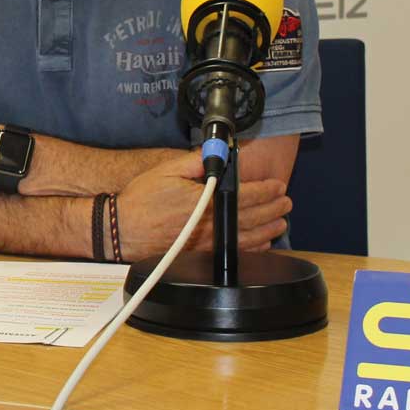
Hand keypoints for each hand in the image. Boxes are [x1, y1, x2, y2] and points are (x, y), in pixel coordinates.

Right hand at [114, 154, 289, 261]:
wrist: (123, 230)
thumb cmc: (143, 199)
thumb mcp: (166, 170)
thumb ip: (195, 162)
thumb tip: (217, 153)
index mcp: (204, 201)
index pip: (244, 195)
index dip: (265, 190)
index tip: (277, 186)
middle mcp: (210, 225)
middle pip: (250, 217)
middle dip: (272, 209)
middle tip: (286, 203)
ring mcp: (207, 244)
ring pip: (246, 238)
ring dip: (268, 230)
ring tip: (281, 222)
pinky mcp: (201, 256)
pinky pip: (234, 254)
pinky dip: (252, 249)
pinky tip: (262, 244)